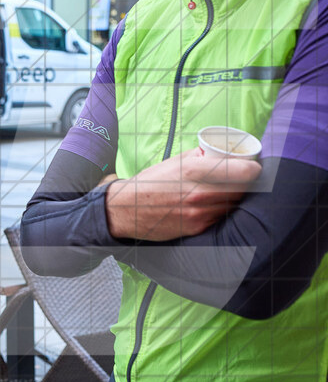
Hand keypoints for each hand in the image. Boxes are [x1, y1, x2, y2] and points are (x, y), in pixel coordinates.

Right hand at [105, 147, 261, 240]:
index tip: (254, 167)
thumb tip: (223, 154)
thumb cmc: (150, 183)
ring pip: (233, 205)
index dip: (254, 170)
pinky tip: (213, 205)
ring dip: (235, 198)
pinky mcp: (197, 227)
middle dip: (247, 184)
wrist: (127, 209)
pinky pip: (220, 217)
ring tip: (228, 191)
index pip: (245, 173)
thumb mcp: (174, 162)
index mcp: (195, 171)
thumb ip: (200, 158)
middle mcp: (201, 194)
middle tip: (245, 178)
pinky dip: (221, 211)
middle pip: (243, 190)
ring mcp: (200, 213)